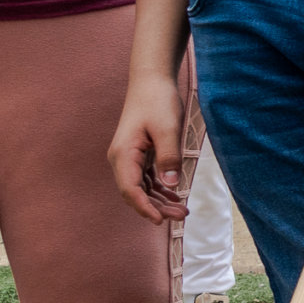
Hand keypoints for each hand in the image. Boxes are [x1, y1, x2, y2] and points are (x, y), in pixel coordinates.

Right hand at [109, 70, 188, 225]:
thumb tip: (171, 185)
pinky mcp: (139, 154)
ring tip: (182, 211)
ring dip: (160, 200)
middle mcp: (122, 159)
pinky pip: (147, 178)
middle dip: (156, 207)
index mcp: (123, 154)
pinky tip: (176, 197)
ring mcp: (129, 157)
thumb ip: (169, 156)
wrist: (152, 81)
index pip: (130, 189)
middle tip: (181, 216)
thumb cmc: (158, 101)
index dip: (144, 207)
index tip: (160, 220)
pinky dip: (160, 189)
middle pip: (136, 192)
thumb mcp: (168, 129)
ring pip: (142, 187)